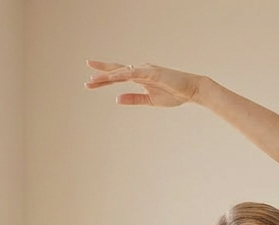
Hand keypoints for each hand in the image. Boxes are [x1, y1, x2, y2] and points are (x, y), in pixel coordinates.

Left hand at [84, 60, 201, 106]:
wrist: (191, 90)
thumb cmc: (174, 94)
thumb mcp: (150, 100)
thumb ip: (133, 98)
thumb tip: (117, 99)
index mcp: (140, 77)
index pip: (118, 76)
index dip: (104, 78)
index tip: (91, 80)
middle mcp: (140, 70)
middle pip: (116, 71)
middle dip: (101, 75)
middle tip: (87, 81)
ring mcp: (146, 70)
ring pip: (122, 72)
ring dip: (108, 76)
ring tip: (94, 80)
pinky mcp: (152, 72)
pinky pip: (134, 73)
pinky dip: (123, 74)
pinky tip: (113, 77)